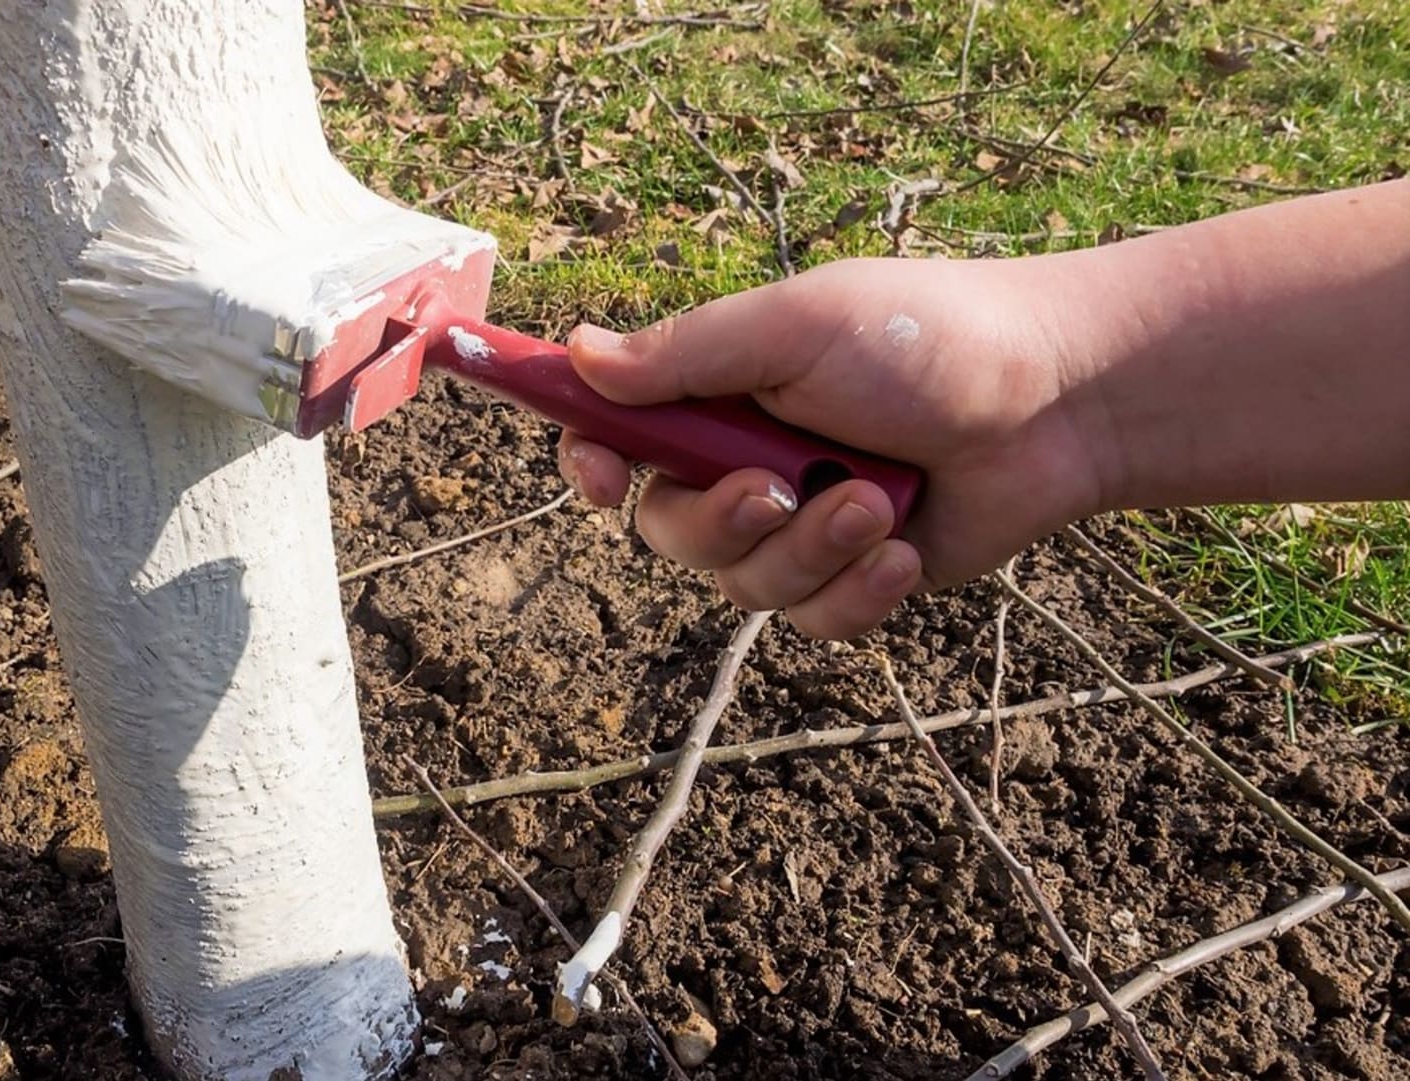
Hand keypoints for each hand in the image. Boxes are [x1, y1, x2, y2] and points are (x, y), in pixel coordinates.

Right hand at [557, 256, 1109, 638]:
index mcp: (723, 392)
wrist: (1063, 400)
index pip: (619, 435)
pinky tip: (903, 551)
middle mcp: (751, 461)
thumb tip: (579, 353)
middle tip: (781, 489)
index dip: (594, 462)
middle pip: (671, 532)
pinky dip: (856, 592)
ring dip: (810, 550)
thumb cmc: (930, 338)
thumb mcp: (797, 328)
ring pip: (745, 585)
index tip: (604, 481)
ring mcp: (807, 524)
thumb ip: (687, 352)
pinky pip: (814, 620)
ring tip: (879, 505)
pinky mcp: (861, 578)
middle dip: (722, 522)